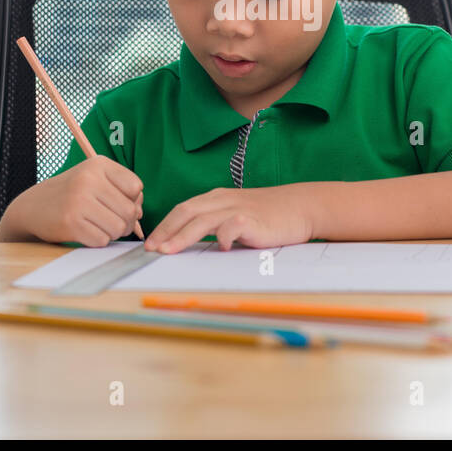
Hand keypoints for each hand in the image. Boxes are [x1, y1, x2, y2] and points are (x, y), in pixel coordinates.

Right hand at [5, 155, 143, 244]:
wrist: (32, 207)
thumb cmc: (71, 194)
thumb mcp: (94, 179)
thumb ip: (120, 191)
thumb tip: (139, 212)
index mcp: (98, 164)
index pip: (136, 187)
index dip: (132, 200)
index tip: (117, 203)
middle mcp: (88, 179)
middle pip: (130, 211)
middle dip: (126, 222)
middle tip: (111, 221)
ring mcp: (78, 201)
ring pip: (119, 228)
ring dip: (113, 233)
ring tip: (98, 226)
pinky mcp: (70, 223)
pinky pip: (102, 240)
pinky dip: (98, 240)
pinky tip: (86, 232)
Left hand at [142, 185, 314, 253]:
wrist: (300, 207)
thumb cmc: (267, 214)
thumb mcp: (235, 214)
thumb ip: (214, 224)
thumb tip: (187, 243)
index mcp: (215, 198)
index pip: (182, 209)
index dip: (164, 225)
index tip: (151, 243)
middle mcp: (223, 200)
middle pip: (186, 212)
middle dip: (165, 231)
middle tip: (151, 249)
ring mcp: (237, 208)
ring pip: (202, 220)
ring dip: (182, 236)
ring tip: (168, 251)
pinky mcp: (253, 219)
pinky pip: (232, 226)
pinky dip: (223, 236)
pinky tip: (219, 248)